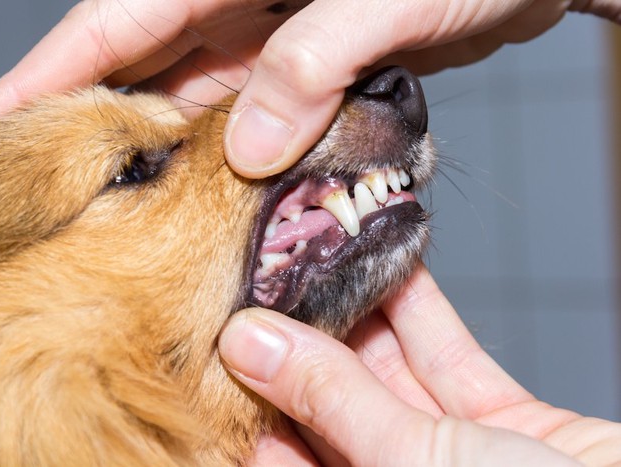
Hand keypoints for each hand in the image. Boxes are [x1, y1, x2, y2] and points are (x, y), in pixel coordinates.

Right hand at [0, 0, 620, 176]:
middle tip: (46, 201)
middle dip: (92, 133)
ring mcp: (268, 40)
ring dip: (165, 160)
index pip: (111, 25)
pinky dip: (226, 160)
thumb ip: (314, 63)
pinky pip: (246, 119)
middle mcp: (236, 4)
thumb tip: (249, 148)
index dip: (41, 79)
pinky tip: (214, 199)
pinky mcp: (305, 70)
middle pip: (137, 73)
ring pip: (192, 106)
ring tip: (122, 219)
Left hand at [218, 264, 620, 464]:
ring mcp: (456, 454)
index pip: (280, 449)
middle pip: (334, 402)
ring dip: (363, 310)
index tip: (227, 323)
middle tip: (272, 273)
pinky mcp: (509, 423)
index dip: (251, 387)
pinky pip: (451, 358)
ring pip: (391, 371)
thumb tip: (249, 344)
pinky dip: (424, 311)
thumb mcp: (419, 464)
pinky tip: (394, 264)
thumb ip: (334, 401)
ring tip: (325, 253)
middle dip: (306, 335)